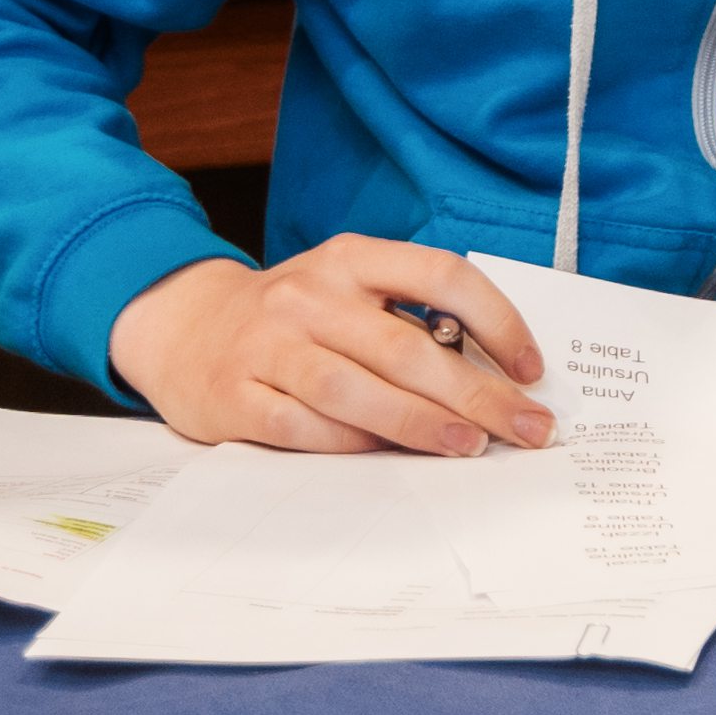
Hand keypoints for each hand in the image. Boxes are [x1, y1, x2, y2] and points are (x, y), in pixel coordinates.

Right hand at [109, 234, 552, 455]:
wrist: (183, 327)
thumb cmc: (294, 318)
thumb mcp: (350, 291)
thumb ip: (410, 319)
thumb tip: (496, 376)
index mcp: (351, 259)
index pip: (442, 276)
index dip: (498, 321)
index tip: (532, 369)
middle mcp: (309, 296)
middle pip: (407, 348)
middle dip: (478, 394)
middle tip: (528, 428)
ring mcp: (268, 346)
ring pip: (355, 390)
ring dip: (421, 423)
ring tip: (470, 446)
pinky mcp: (236, 395)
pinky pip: (304, 426)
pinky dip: (351, 443)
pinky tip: (388, 455)